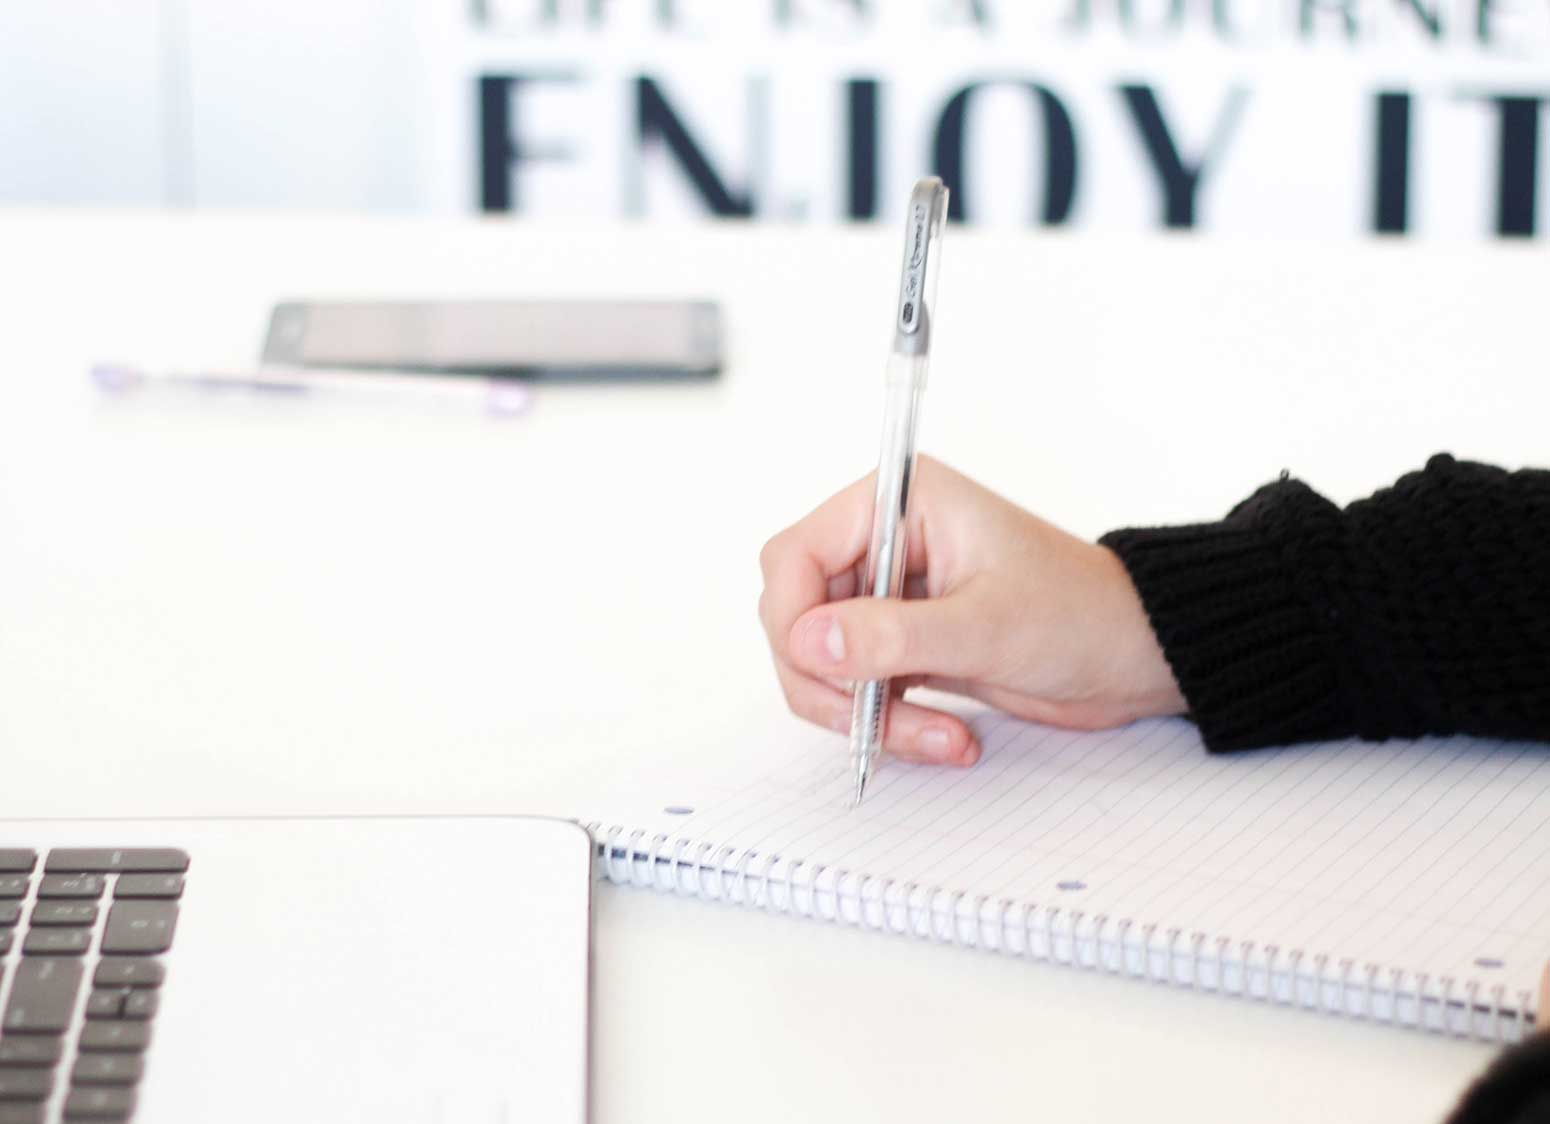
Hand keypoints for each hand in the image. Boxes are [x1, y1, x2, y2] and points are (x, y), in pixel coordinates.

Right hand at [758, 455, 1184, 765]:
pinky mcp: (902, 642)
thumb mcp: (986, 626)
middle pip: (796, 614)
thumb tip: (809, 640)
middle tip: (872, 720)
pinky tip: (945, 737)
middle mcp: (884, 542)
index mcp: (899, 503)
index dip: (794, 616)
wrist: (1133, 658)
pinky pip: (857, 688)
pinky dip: (886, 723)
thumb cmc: (1081, 615)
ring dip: (865, 712)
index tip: (819, 666)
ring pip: (822, 661)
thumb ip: (892, 634)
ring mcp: (890, 595)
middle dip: (830, 679)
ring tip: (935, 738)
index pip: (795, 554)